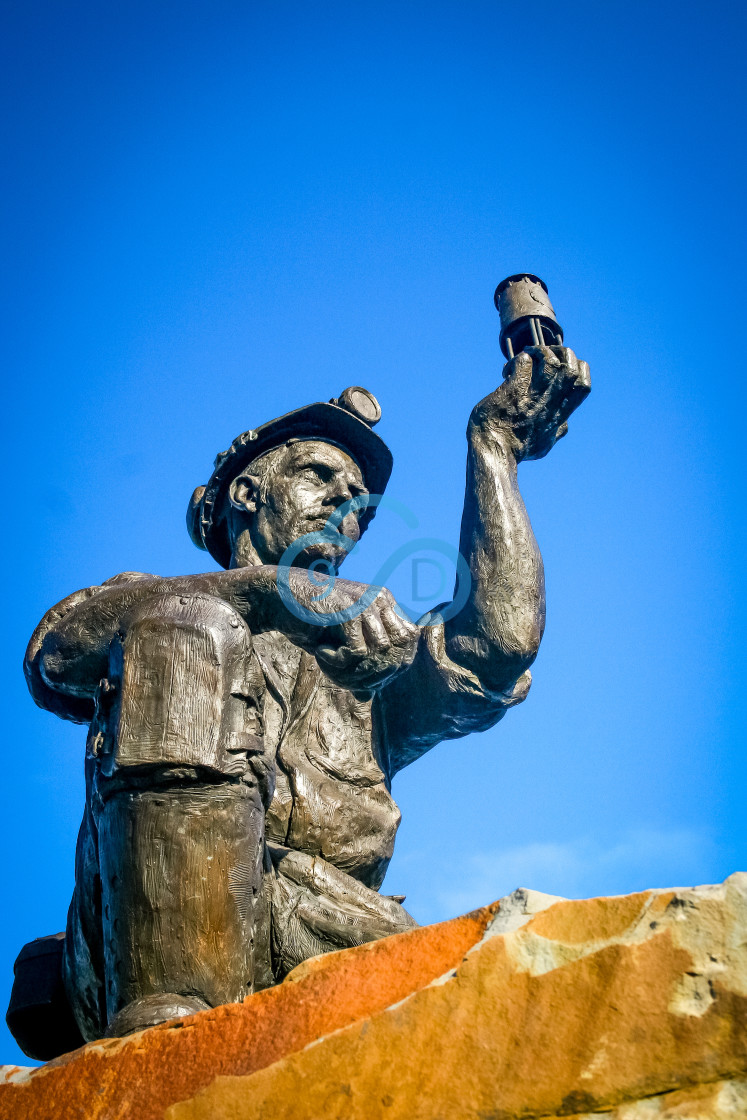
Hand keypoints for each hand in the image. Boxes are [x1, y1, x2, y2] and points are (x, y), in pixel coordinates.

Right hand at [285, 572, 419, 693]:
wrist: (278, 597)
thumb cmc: (308, 621)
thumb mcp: (337, 646)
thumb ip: (356, 666)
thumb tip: (368, 696)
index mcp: (386, 605)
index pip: (408, 645)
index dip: (390, 669)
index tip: (362, 679)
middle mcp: (381, 601)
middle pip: (398, 653)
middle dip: (372, 676)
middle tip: (343, 678)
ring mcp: (367, 603)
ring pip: (379, 655)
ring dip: (353, 671)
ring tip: (329, 666)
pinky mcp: (350, 611)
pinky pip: (357, 652)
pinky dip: (337, 661)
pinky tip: (320, 653)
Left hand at [471, 346, 590, 460]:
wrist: (493, 453)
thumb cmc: (515, 450)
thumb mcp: (544, 445)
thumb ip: (558, 432)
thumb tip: (566, 427)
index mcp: (560, 413)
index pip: (583, 385)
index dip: (579, 369)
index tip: (564, 367)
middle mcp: (550, 402)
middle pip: (571, 368)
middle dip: (563, 354)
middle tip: (547, 354)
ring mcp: (532, 395)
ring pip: (550, 360)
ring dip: (540, 351)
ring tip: (528, 355)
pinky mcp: (513, 390)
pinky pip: (523, 362)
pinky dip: (518, 359)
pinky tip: (507, 371)